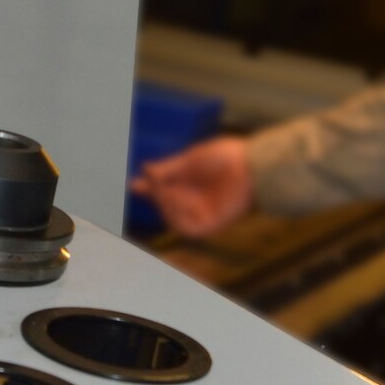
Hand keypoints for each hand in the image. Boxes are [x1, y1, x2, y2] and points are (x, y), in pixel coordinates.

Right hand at [131, 135, 252, 237]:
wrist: (250, 165)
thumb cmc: (226, 157)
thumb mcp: (191, 159)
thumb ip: (168, 168)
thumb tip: (146, 170)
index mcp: (191, 183)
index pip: (165, 190)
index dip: (149, 188)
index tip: (134, 184)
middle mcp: (195, 200)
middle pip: (166, 205)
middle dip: (155, 196)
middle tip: (151, 184)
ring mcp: (202, 213)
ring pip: (172, 218)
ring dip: (164, 204)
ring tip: (164, 189)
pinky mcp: (210, 224)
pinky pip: (186, 227)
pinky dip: (176, 214)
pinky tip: (175, 199)